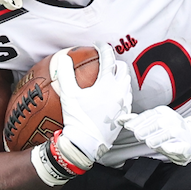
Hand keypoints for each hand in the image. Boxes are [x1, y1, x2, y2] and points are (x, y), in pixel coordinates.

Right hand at [50, 43, 132, 160]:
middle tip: (105, 60)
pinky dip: (121, 90)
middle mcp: (119, 91)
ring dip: (119, 76)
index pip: (108, 59)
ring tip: (109, 76)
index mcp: (107, 84)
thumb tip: (63, 59)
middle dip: (114, 61)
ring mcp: (123, 103)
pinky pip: (127, 97)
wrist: (87, 143)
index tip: (97, 45)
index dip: (103, 48)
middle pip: (122, 69)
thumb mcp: (68, 94)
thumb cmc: (78, 119)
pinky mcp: (124, 114)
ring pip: (127, 83)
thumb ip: (66, 74)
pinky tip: (113, 94)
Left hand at [118, 103, 190, 165]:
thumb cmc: (165, 131)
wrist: (190, 138)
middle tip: (138, 136)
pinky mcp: (187, 145)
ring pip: (169, 133)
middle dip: (147, 129)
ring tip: (150, 142)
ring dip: (158, 138)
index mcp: (162, 113)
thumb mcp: (151, 123)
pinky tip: (166, 148)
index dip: (138, 121)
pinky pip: (180, 146)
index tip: (129, 127)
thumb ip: (137, 121)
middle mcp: (173, 120)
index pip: (149, 115)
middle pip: (158, 123)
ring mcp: (181, 132)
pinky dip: (173, 147)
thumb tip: (120, 119)